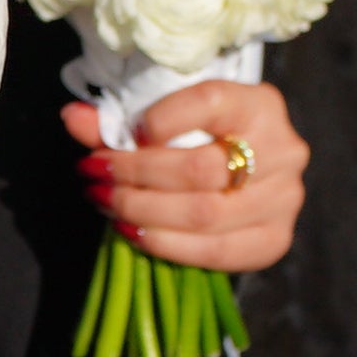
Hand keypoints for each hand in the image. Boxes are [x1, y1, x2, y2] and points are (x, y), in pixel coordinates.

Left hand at [65, 76, 308, 273]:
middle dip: (134, 174)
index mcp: (258, 103)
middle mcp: (282, 150)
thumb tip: (72, 118)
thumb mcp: (162, 114)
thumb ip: (118, 117)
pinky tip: (132, 233)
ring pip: (204, 214)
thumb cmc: (195, 131)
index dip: (164, 118)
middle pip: (199, 169)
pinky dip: (167, 246)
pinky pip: (218, 253)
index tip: (128, 132)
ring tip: (103, 201)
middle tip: (93, 173)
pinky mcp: (274, 239)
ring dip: (141, 212)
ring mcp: (284, 199)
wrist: (240, 162)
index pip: (211, 103)